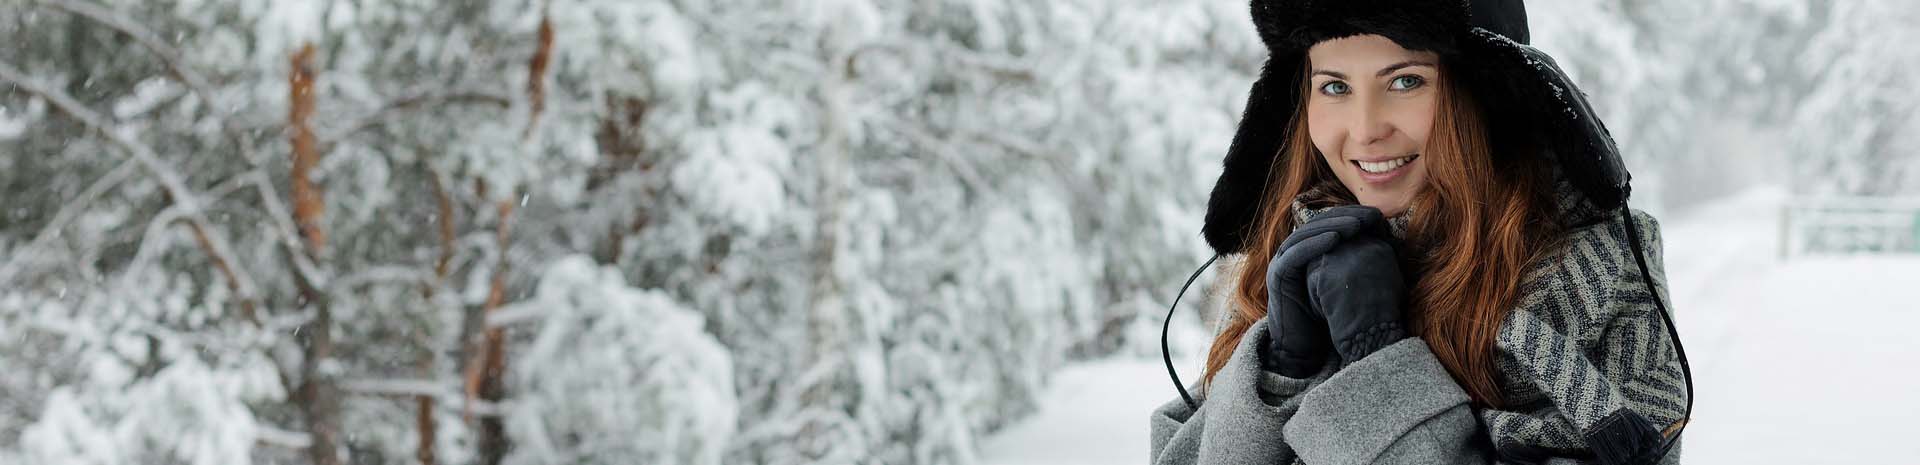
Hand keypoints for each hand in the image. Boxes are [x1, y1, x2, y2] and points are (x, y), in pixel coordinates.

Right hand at [1263, 205, 1390, 376]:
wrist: (1305, 350)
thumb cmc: (1330, 319)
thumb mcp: (1346, 286)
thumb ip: (1357, 264)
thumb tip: (1390, 245)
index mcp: (1309, 252)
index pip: (1329, 224)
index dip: (1351, 216)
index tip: (1377, 217)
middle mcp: (1294, 254)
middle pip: (1317, 224)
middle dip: (1343, 218)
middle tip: (1367, 217)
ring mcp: (1283, 263)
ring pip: (1306, 234)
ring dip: (1331, 226)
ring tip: (1356, 226)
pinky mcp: (1278, 276)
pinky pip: (1294, 254)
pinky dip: (1314, 244)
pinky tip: (1335, 240)